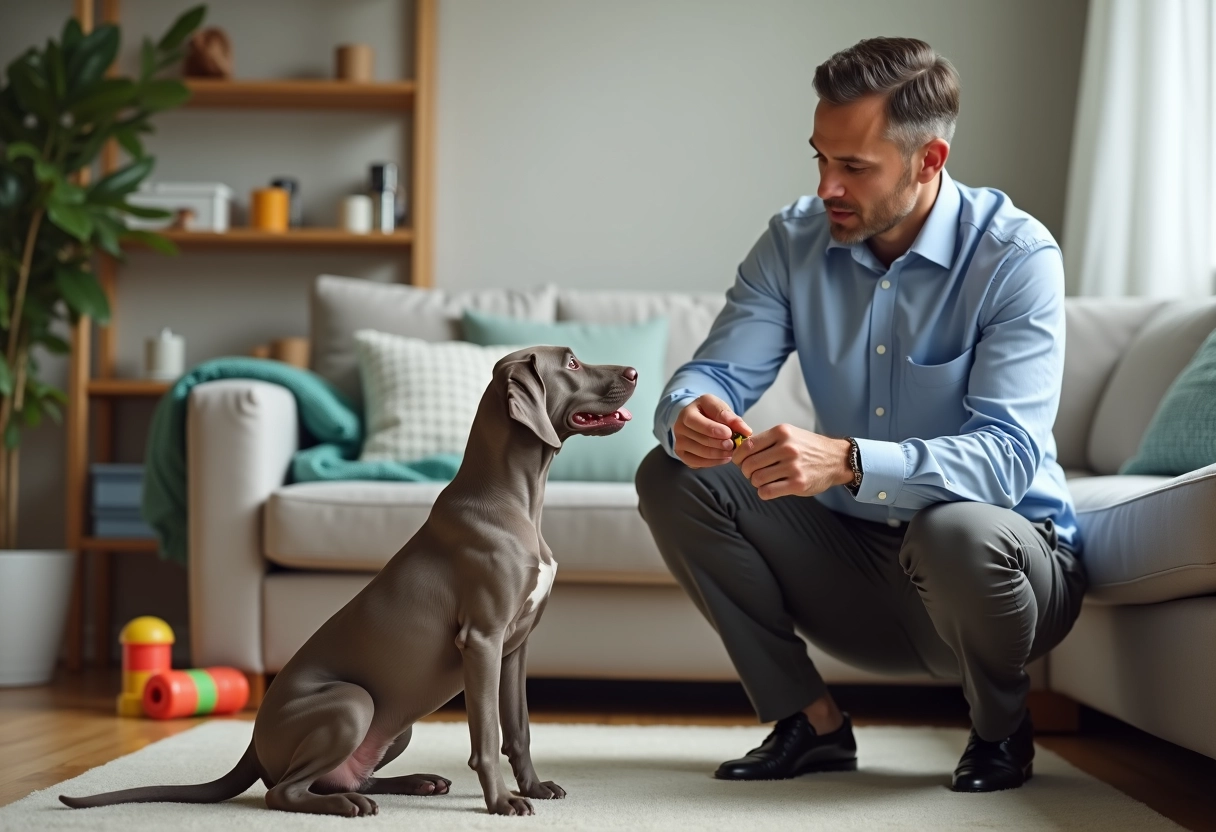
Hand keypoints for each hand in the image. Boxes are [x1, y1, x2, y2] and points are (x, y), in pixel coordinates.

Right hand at [673, 394, 751, 467]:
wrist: (698, 418)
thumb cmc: (710, 412)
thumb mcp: (720, 408)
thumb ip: (732, 418)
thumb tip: (745, 431)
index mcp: (687, 412)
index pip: (698, 423)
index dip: (713, 430)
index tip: (729, 433)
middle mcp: (679, 427)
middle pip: (700, 439)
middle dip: (719, 444)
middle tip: (733, 445)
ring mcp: (679, 442)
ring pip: (699, 452)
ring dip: (718, 454)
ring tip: (732, 452)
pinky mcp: (682, 454)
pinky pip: (696, 462)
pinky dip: (712, 462)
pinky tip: (724, 458)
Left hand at [733, 424, 853, 499]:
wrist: (836, 459)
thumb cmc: (808, 447)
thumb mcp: (788, 434)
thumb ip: (766, 440)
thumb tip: (739, 450)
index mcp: (782, 433)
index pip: (747, 446)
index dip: (738, 456)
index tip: (739, 461)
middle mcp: (787, 448)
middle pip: (749, 464)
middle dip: (746, 471)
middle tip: (751, 473)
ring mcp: (793, 467)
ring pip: (757, 479)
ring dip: (755, 482)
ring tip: (763, 480)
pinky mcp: (798, 484)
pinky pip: (767, 492)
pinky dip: (763, 492)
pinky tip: (769, 488)